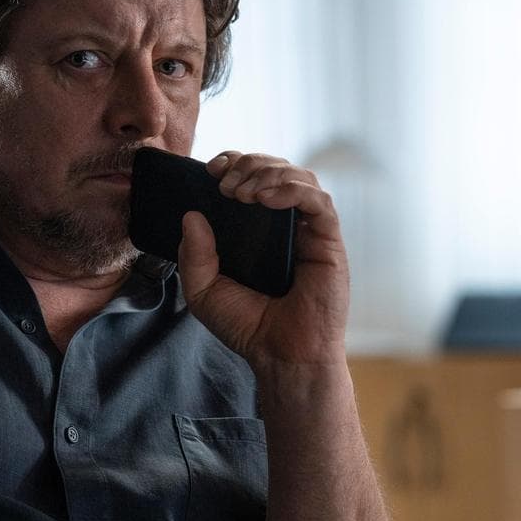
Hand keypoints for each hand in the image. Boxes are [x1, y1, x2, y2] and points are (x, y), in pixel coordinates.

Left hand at [177, 151, 349, 368]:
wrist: (281, 357)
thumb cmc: (247, 327)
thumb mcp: (204, 291)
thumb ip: (194, 255)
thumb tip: (191, 216)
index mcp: (257, 229)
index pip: (252, 178)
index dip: (234, 162)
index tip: (211, 170)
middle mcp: (285, 224)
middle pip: (276, 169)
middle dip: (248, 164)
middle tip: (224, 184)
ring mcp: (309, 231)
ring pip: (299, 177)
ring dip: (268, 172)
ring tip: (242, 193)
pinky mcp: (329, 241)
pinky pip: (319, 201)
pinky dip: (292, 190)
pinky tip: (265, 199)